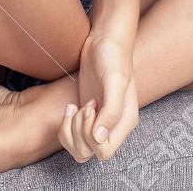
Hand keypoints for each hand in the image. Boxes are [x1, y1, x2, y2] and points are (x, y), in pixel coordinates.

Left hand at [59, 31, 138, 162]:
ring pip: (79, 148)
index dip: (90, 136)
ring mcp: (99, 122)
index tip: (91, 107)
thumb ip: (111, 111)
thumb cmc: (113, 57)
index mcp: (126, 122)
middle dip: (78, 133)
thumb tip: (100, 139)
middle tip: (83, 106)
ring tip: (75, 107)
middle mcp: (113, 127)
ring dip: (70, 131)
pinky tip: (71, 106)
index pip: (104, 152)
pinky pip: (73, 136)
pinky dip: (66, 125)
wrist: (104, 40)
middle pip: (89, 153)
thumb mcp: (115, 80)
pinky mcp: (86, 116)